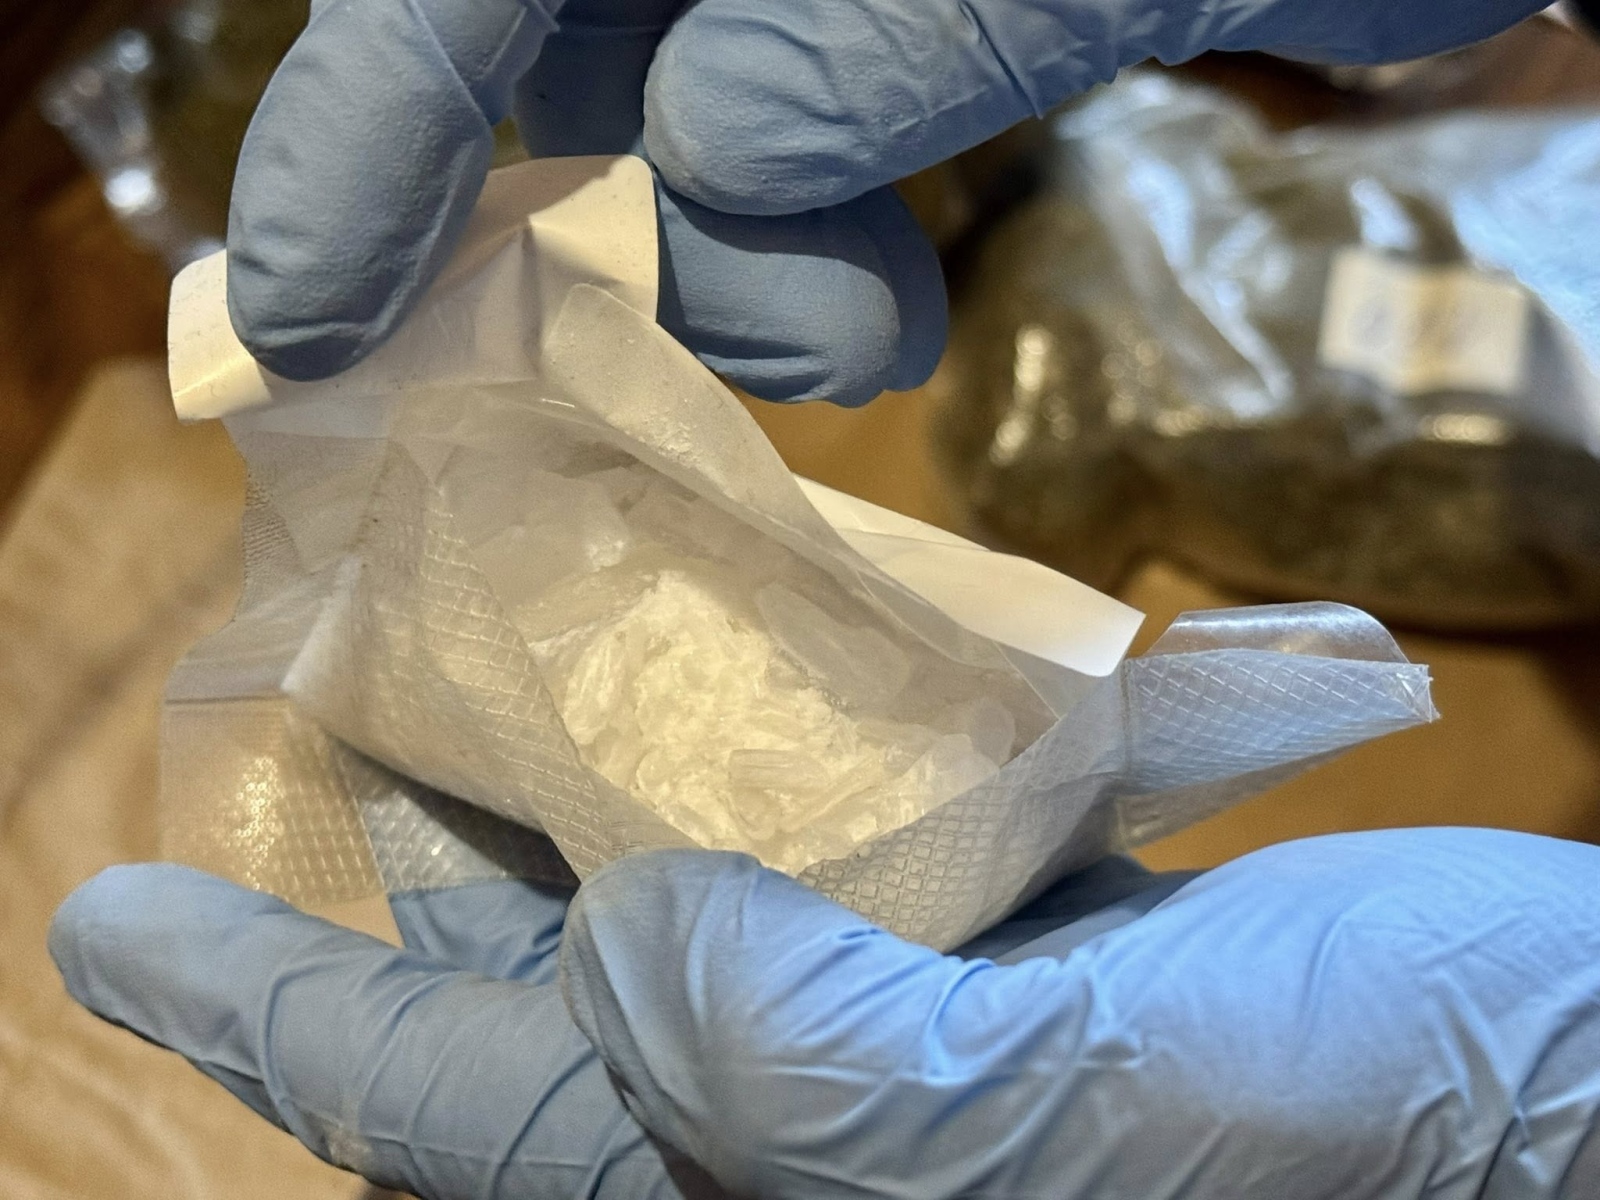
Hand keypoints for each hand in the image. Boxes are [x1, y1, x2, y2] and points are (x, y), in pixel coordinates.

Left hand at [52, 828, 1599, 1196]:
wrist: (1578, 1074)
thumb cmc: (1394, 1117)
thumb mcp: (1119, 1109)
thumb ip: (838, 1065)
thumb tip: (624, 954)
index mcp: (811, 1196)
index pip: (477, 1125)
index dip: (284, 1020)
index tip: (101, 922)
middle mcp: (829, 1140)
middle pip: (539, 1032)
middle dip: (404, 901)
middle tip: (297, 748)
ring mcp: (916, 1051)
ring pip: (664, 933)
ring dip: (555, 817)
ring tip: (453, 690)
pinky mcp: (1008, 968)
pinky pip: (805, 878)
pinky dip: (732, 780)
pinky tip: (700, 682)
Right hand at [229, 0, 1547, 405]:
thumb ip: (916, 18)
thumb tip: (708, 139)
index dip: (364, 123)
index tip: (308, 327)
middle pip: (557, 64)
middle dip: (615, 243)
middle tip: (747, 360)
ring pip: (663, 137)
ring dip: (740, 277)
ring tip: (870, 335)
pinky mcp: (865, 41)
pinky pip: (761, 162)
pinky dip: (794, 262)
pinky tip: (885, 306)